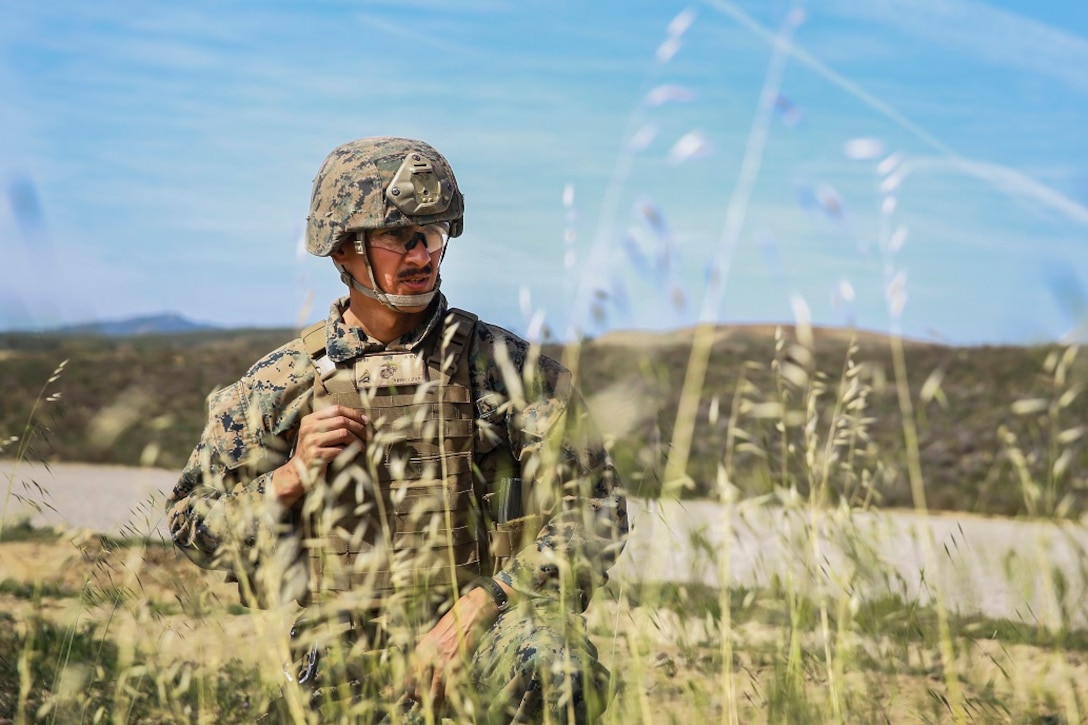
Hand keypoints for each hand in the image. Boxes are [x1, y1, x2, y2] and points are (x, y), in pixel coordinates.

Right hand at [272, 405, 368, 504]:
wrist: (298, 472)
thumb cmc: (314, 451)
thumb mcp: (318, 433)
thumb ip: (332, 423)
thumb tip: (361, 418)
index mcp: (310, 419)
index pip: (336, 409)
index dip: (354, 414)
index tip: (366, 421)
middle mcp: (309, 428)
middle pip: (342, 421)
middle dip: (359, 427)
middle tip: (368, 435)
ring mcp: (311, 441)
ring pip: (343, 433)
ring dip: (357, 440)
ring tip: (363, 446)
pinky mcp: (316, 455)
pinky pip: (340, 449)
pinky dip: (350, 451)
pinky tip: (354, 455)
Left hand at [404, 583, 509, 706]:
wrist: (470, 612)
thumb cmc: (453, 624)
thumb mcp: (433, 637)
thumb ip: (425, 654)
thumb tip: (419, 672)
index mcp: (420, 650)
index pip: (408, 679)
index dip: (410, 692)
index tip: (414, 698)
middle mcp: (428, 657)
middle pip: (418, 690)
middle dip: (422, 702)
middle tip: (428, 707)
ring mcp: (443, 662)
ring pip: (434, 693)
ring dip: (435, 706)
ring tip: (438, 713)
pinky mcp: (458, 664)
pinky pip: (450, 689)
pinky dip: (450, 700)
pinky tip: (451, 704)